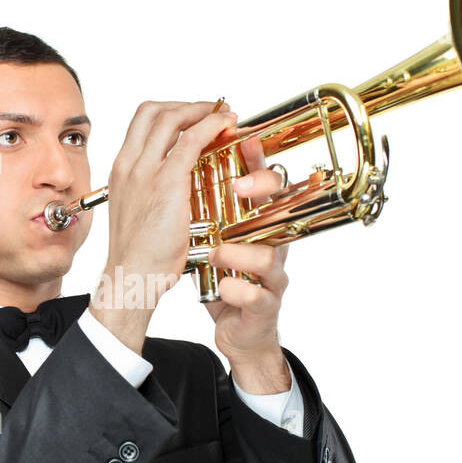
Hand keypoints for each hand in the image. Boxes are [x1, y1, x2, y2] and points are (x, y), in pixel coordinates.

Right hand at [92, 100, 238, 353]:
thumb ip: (151, 191)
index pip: (141, 122)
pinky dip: (211, 126)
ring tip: (224, 117)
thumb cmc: (140, 254)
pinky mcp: (166, 183)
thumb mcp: (139, 212)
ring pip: (172, 118)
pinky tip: (227, 128)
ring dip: (202, 110)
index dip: (171, 111)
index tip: (193, 117)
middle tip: (212, 111)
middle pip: (154, 110)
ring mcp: (144, 171)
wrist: (132, 276)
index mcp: (120, 170)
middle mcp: (128, 164)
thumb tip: (176, 183)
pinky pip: (191, 140)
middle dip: (187, 105)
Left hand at [205, 130, 292, 392]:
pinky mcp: (265, 304)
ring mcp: (271, 274)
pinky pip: (258, 294)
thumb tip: (181, 159)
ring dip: (240, 251)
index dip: (257, 158)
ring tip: (215, 253)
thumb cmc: (221, 274)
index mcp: (255, 221)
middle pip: (280, 207)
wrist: (232, 325)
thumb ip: (204, 203)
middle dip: (261, 191)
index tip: (243, 137)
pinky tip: (222, 288)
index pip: (261, 182)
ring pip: (271, 254)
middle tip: (237, 187)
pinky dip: (238, 290)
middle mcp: (270, 242)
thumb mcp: (209, 233)